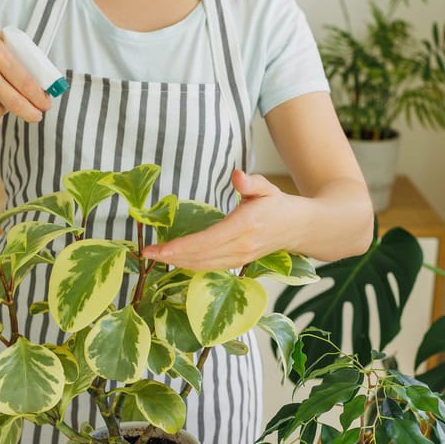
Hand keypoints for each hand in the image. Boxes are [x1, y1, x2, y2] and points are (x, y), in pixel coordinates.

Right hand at [0, 22, 51, 127]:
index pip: (26, 82)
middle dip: (32, 113)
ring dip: (6, 111)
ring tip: (2, 100)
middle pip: (16, 102)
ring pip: (0, 112)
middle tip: (37, 116)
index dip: (40, 97)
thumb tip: (40, 77)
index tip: (46, 104)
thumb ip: (14, 53)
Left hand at [143, 170, 304, 270]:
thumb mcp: (267, 188)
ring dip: (178, 263)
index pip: (207, 241)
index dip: (181, 247)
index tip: (159, 248)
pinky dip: (190, 265)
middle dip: (171, 257)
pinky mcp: (237, 263)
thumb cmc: (278, 204)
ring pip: (203, 266)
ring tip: (155, 257)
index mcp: (245, 227)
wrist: (298, 228)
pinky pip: (209, 267)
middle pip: (200, 257)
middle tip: (146, 253)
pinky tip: (174, 260)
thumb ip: (251, 182)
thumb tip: (236, 175)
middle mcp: (241, 247)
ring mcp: (239, 259)